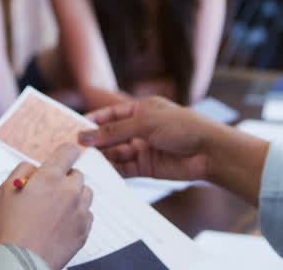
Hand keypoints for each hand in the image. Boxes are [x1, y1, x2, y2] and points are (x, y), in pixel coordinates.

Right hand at [0, 144, 93, 269]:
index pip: (69, 151)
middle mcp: (70, 192)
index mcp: (50, 178)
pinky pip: (87, 215)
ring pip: (85, 194)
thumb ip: (23, 171)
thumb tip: (36, 168)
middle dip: (64, 180)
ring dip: (74, 197)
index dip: (65, 153)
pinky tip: (60, 225)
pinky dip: (77, 216)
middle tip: (47, 194)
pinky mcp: (84, 231)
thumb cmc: (7, 229)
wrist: (18, 264)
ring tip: (55, 211)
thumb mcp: (4, 191)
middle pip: (77, 174)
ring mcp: (80, 212)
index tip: (62, 159)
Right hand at [78, 96, 219, 181]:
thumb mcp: (145, 123)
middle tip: (73, 150)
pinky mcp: (146, 166)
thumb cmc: (183, 127)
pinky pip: (124, 168)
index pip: (111, 114)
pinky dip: (112, 170)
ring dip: (101, 157)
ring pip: (115, 152)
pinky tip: (99, 173)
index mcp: (141, 109)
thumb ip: (114, 131)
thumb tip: (85, 136)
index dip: (93, 121)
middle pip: (110, 135)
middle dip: (94, 142)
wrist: (209, 152)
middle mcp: (140, 128)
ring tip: (83, 162)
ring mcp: (142, 148)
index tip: (74, 129)